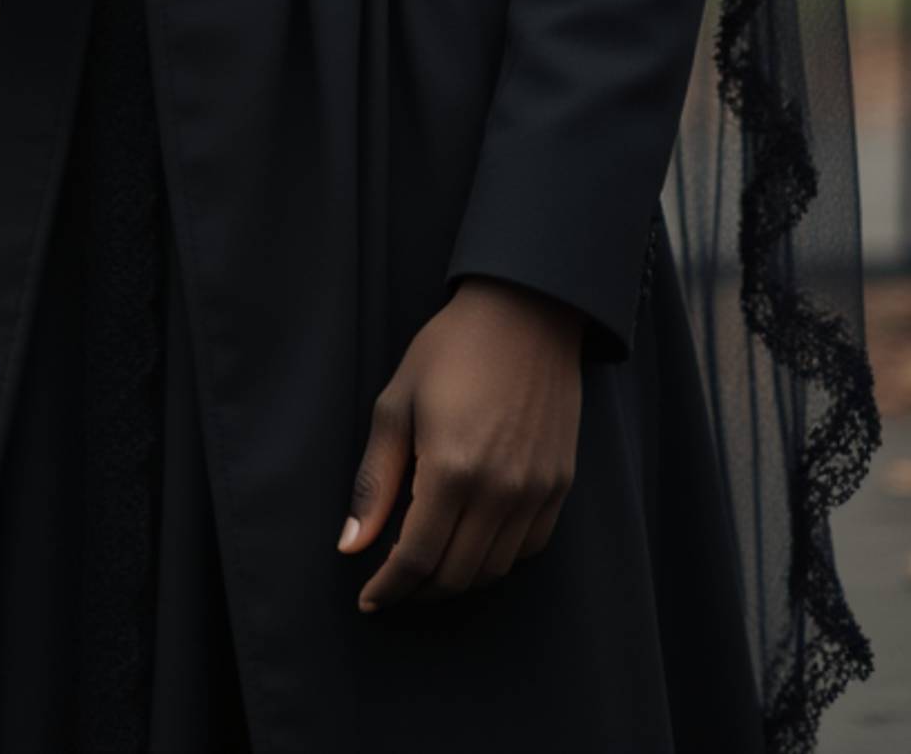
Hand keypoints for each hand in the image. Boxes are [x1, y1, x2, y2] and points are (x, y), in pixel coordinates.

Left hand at [339, 276, 582, 610]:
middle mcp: (499, 490)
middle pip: (455, 576)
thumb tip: (351, 545)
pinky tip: (474, 542)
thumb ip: (375, 480)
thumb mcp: (397, 403)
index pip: (416, 559)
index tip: (369, 599)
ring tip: (430, 565)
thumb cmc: (452, 348)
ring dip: (457, 580)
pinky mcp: (560, 484)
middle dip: (418, 591)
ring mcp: (536, 490)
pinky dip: (497, 560)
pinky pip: (529, 549)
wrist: (527, 311)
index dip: (388, 589)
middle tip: (394, 584)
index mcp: (451, 469)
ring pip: (493, 571)